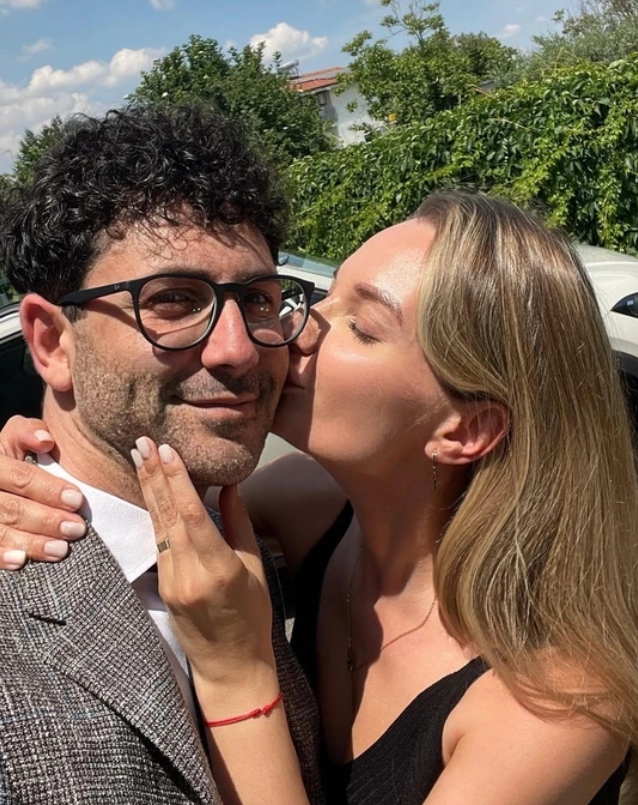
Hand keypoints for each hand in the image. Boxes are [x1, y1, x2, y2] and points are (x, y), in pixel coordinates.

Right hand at [0, 416, 85, 568]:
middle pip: (12, 508)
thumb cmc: (14, 455)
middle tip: (77, 528)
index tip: (77, 500)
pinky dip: (3, 556)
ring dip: (32, 543)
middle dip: (47, 520)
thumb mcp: (16, 438)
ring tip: (61, 549)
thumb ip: (28, 432)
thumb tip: (46, 439)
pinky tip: (21, 561)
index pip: (21, 478)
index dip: (49, 490)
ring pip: (0, 531)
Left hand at [131, 437, 274, 686]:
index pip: (192, 515)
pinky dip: (154, 513)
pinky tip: (150, 490)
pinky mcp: (162, 586)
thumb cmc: (253, 615)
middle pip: (168, 515)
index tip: (167, 450)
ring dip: (148, 489)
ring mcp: (171, 582)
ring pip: (157, 526)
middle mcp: (190, 574)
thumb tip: (230, 484)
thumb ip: (238, 523)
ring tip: (139, 457)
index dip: (177, 480)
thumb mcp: (255, 567)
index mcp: (220, 568)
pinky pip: (158, 542)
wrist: (230, 664)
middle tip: (142, 441)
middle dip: (154, 475)